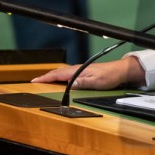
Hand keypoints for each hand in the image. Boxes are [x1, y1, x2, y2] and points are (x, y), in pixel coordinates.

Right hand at [31, 57, 145, 89]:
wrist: (120, 71)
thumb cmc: (109, 76)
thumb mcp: (95, 82)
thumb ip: (81, 83)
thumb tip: (68, 85)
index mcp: (77, 70)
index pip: (56, 74)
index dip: (44, 78)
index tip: (34, 81)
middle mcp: (77, 69)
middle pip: (57, 73)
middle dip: (45, 77)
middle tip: (35, 83)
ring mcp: (81, 70)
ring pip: (62, 73)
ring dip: (52, 77)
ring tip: (44, 82)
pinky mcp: (85, 72)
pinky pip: (68, 74)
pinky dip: (60, 77)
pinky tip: (61, 81)